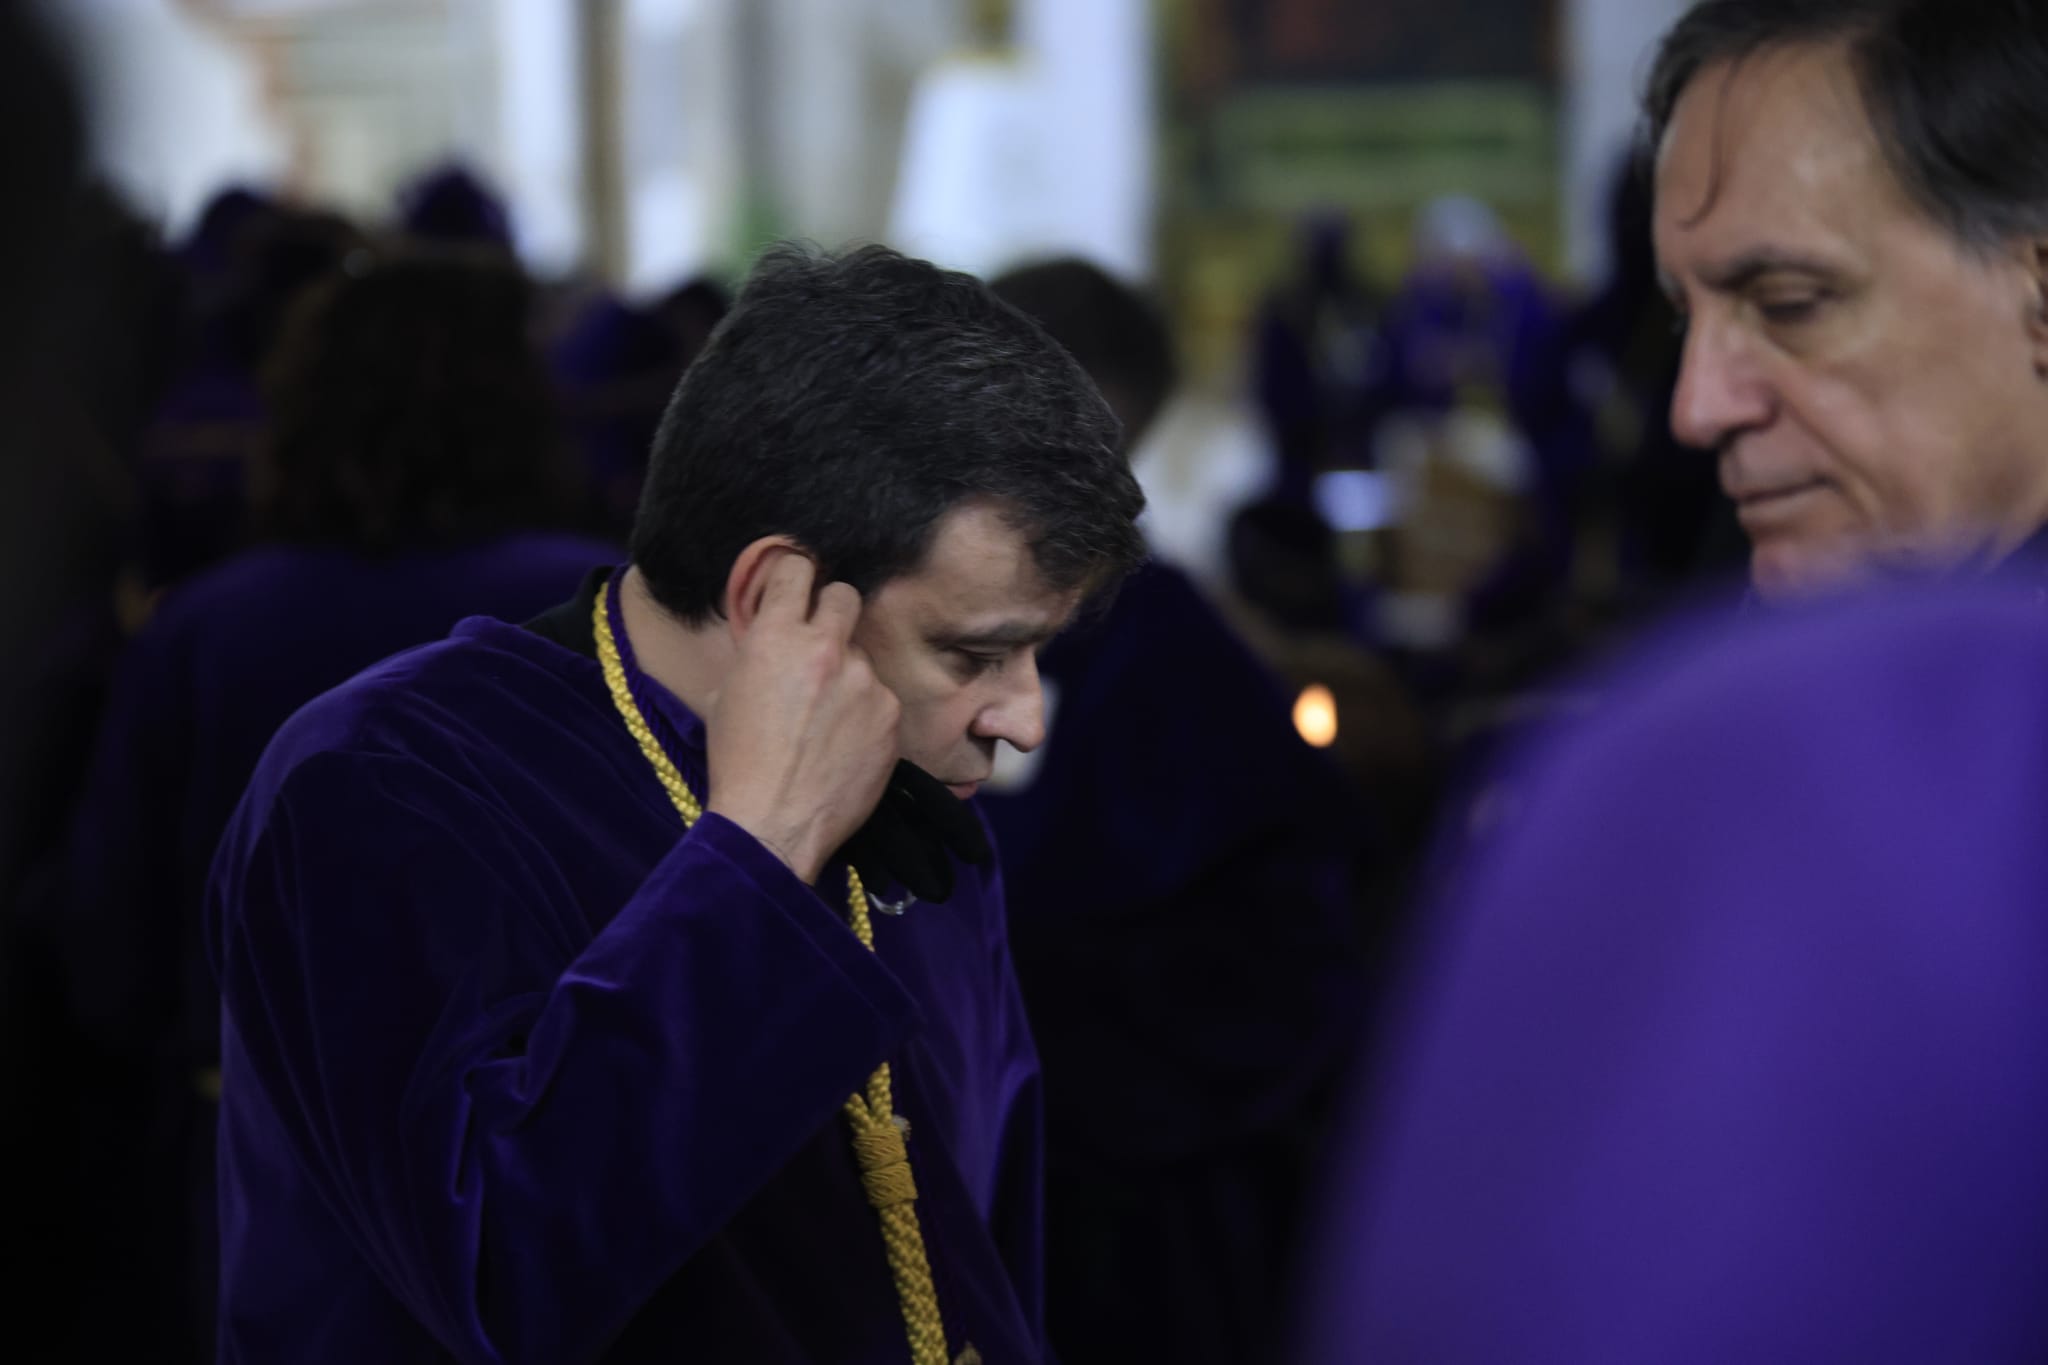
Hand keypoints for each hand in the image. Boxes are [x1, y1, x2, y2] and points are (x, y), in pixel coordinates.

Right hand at [704, 554, 899, 883]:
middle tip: (821, 642)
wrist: (772, 824)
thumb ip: (758, 652)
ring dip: (848, 675)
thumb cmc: (740, 763)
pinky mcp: (890, 715)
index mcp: (775, 636)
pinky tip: (844, 743)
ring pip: (862, 656)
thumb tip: (773, 633)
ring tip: (825, 721)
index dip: (795, 576)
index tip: (799, 586)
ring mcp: (864, 682)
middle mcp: (825, 649)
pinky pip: (880, 697)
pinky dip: (866, 713)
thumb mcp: (729, 693)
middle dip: (832, 612)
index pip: (796, 568)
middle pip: (845, 595)